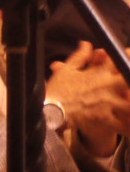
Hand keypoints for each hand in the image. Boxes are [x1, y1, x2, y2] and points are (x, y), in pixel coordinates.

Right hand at [47, 41, 129, 155]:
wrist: (49, 111)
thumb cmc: (57, 91)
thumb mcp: (67, 70)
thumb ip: (80, 56)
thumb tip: (86, 44)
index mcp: (100, 72)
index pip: (120, 59)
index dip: (127, 56)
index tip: (128, 55)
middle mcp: (107, 86)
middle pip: (129, 77)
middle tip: (127, 88)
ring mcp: (108, 103)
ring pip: (129, 104)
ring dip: (129, 103)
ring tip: (127, 103)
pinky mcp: (104, 118)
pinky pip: (122, 123)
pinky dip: (126, 125)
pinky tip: (128, 128)